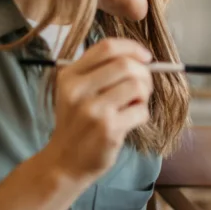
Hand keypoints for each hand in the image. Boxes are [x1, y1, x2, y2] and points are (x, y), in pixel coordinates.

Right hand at [43, 38, 152, 180]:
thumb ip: (98, 72)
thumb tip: (139, 58)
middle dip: (143, 74)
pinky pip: (141, 110)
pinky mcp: (108, 129)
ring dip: (144, 95)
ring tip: (135, 104)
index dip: (132, 48)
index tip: (145, 57)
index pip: (106, 47)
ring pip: (137, 86)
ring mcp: (93, 110)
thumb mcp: (74, 92)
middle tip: (142, 87)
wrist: (65, 162)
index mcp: (70, 76)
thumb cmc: (76, 124)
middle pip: (126, 65)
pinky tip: (130, 121)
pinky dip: (142, 114)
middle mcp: (78, 90)